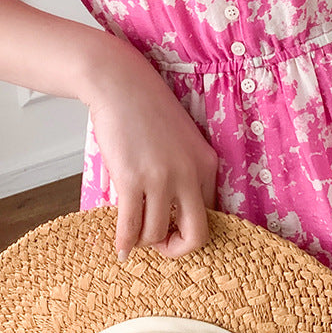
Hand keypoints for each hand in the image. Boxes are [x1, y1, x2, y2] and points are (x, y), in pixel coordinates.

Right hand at [83, 44, 218, 262]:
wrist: (120, 84)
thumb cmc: (146, 109)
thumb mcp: (180, 140)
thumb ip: (184, 172)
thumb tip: (172, 214)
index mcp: (207, 163)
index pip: (210, 215)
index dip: (189, 230)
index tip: (173, 231)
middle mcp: (189, 174)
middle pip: (196, 235)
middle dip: (176, 248)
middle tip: (159, 246)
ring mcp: (161, 178)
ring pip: (157, 233)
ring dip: (143, 239)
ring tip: (132, 232)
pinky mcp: (131, 179)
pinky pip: (130, 225)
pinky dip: (125, 241)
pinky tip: (120, 248)